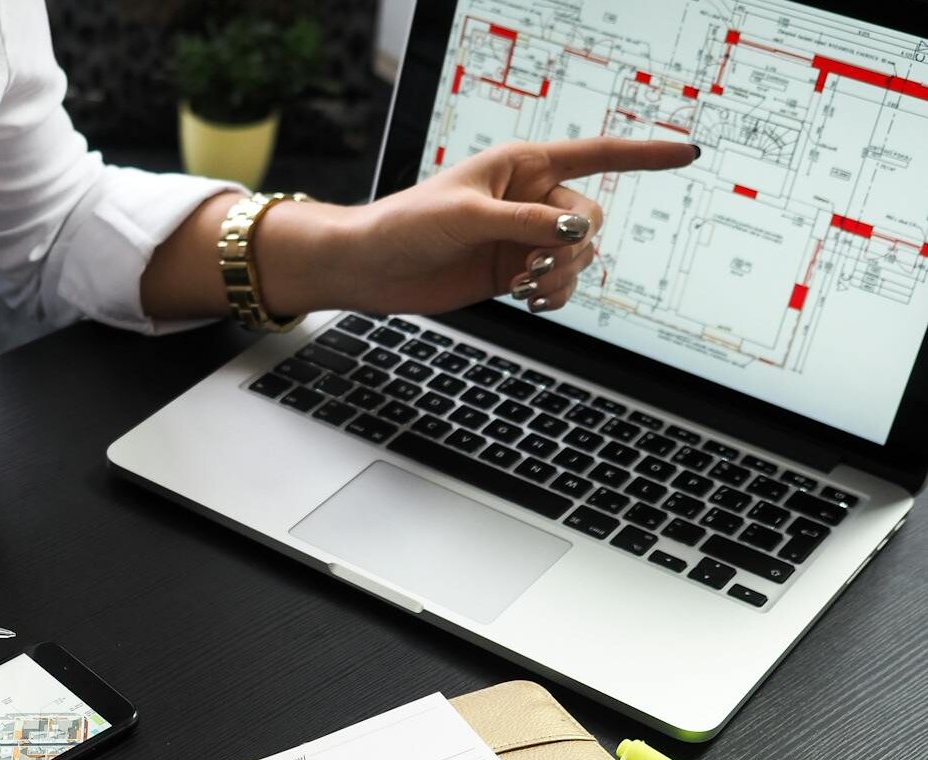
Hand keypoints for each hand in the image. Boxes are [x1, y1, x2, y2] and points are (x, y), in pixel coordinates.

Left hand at [328, 138, 697, 315]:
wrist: (373, 267)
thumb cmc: (408, 225)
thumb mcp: (468, 217)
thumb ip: (527, 223)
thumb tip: (578, 232)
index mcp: (523, 165)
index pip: (597, 154)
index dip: (645, 155)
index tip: (689, 153)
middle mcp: (531, 198)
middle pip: (591, 219)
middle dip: (572, 248)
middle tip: (531, 269)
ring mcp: (525, 237)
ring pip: (580, 256)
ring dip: (561, 276)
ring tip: (522, 287)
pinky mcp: (515, 271)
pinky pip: (561, 284)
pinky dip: (556, 296)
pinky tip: (533, 303)